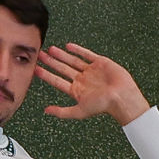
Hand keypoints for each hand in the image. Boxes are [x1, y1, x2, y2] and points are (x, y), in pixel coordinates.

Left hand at [36, 43, 150, 124]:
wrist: (122, 97)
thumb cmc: (102, 106)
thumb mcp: (79, 111)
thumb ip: (62, 111)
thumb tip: (45, 111)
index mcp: (76, 90)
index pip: (57, 81)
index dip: (46, 75)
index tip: (36, 68)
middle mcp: (82, 80)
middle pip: (62, 69)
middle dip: (51, 62)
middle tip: (40, 55)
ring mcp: (91, 71)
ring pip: (73, 60)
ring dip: (61, 55)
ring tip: (51, 49)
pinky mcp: (100, 63)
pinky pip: (87, 54)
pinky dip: (78, 50)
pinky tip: (68, 46)